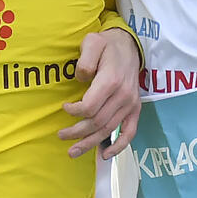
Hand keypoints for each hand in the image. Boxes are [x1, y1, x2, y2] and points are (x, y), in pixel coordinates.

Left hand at [60, 29, 141, 159]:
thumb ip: (85, 60)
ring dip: (90, 143)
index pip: (90, 107)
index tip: (64, 108)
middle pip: (97, 122)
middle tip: (61, 135)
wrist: (129, 45)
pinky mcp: (135, 109)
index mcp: (111, 81)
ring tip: (73, 151)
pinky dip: (119, 146)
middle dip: (77, 132)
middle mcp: (122, 96)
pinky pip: (129, 132)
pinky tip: (105, 155)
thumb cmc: (107, 45)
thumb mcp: (92, 42)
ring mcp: (130, 104)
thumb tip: (81, 79)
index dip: (75, 112)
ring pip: (109, 130)